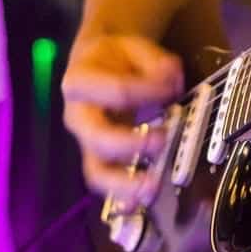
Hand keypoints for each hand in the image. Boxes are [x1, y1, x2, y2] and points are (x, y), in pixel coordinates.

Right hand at [62, 35, 183, 205]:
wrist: (97, 63)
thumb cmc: (115, 57)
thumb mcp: (133, 46)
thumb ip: (154, 60)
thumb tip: (169, 77)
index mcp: (80, 81)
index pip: (117, 90)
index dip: (147, 90)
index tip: (172, 87)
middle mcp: (78, 115)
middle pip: (97, 137)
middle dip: (129, 143)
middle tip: (162, 140)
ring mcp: (87, 141)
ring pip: (96, 169)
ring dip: (123, 182)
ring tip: (151, 187)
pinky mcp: (100, 157)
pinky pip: (106, 182)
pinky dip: (120, 197)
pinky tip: (137, 205)